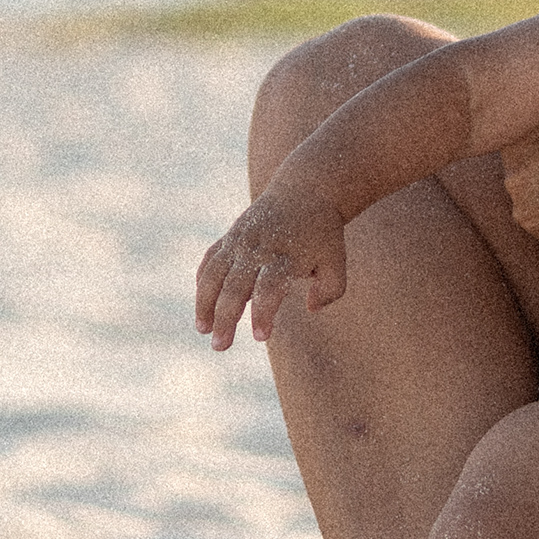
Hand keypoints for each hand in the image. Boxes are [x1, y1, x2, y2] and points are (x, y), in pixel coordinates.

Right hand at [195, 188, 347, 347]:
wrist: (304, 192)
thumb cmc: (322, 234)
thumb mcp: (336, 261)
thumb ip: (330, 290)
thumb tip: (310, 308)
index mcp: (285, 255)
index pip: (268, 289)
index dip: (262, 313)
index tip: (261, 337)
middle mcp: (257, 248)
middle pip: (235, 286)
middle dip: (225, 318)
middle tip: (221, 347)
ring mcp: (239, 241)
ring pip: (214, 274)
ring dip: (204, 303)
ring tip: (202, 330)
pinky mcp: (229, 237)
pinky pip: (210, 261)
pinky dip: (203, 282)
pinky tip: (203, 306)